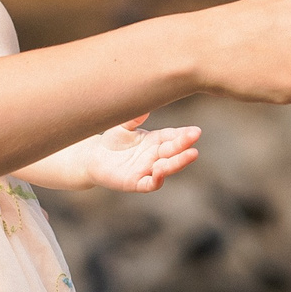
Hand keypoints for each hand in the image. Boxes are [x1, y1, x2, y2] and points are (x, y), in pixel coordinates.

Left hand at [75, 115, 203, 192]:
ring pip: (167, 167)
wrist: (94, 157)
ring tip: (190, 154)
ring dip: (178, 162)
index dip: (184, 135)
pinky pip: (150, 184)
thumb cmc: (112, 140)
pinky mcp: (136, 183)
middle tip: (195, 137)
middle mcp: (155, 156)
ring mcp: (147, 170)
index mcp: (155, 141)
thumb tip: (145, 107)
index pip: (172, 137)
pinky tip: (160, 172)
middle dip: (184, 145)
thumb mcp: (124, 126)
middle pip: (173, 151)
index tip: (196, 131)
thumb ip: (134, 118)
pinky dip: (157, 180)